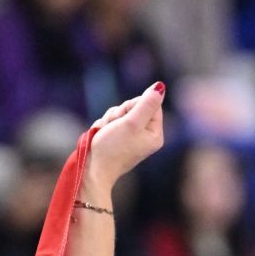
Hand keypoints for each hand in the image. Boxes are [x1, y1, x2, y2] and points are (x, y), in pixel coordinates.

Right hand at [84, 82, 166, 200]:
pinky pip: (113, 121)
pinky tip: (103, 135)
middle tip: (114, 126)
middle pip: (135, 106)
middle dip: (120, 112)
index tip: (126, 118)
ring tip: (108, 132)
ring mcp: (132, 137)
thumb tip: (161, 86)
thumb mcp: (131, 122)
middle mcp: (146, 136)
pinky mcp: (119, 138)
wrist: (93, 168)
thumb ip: (146, 104)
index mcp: (155, 134)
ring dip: (111, 118)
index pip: (150, 103)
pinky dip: (105, 125)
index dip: (134, 105)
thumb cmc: (113, 147)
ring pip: (121, 112)